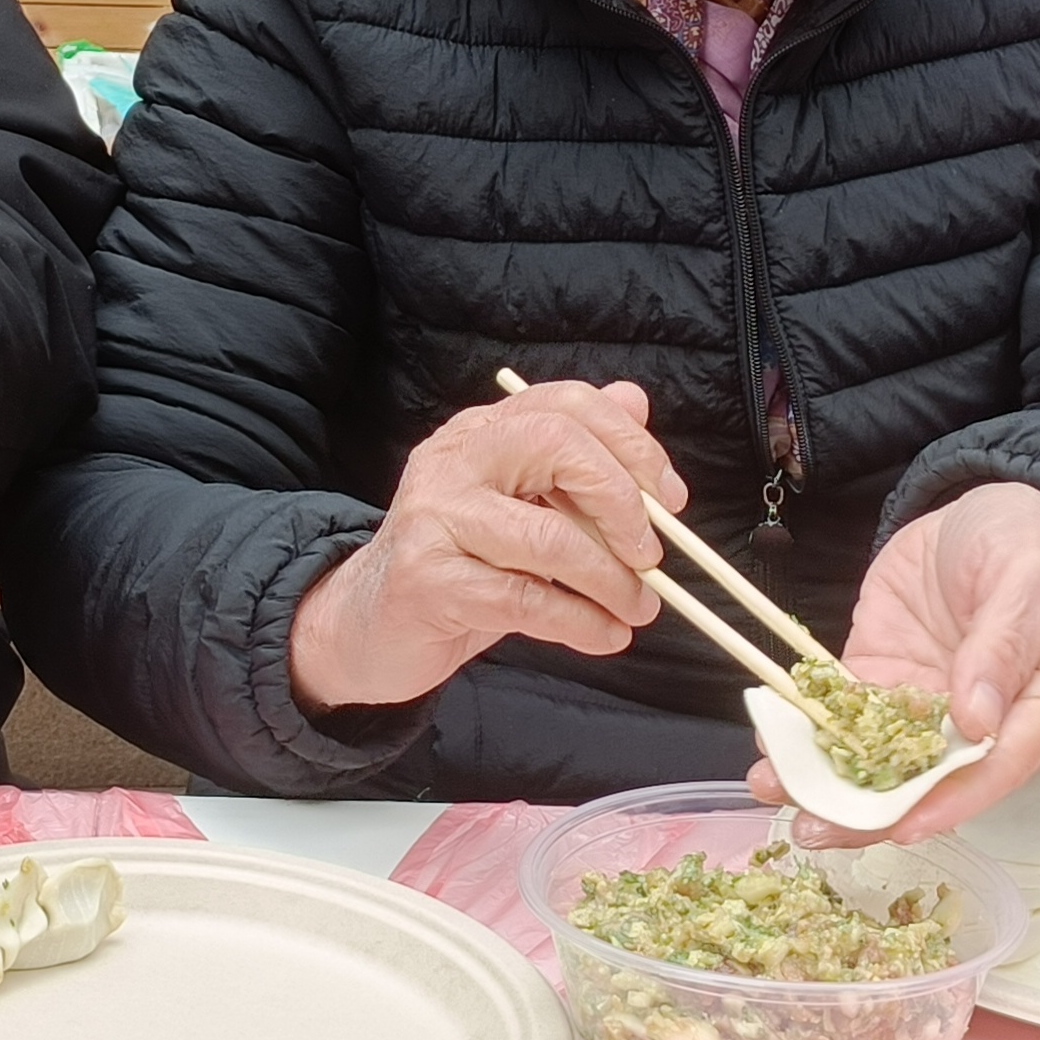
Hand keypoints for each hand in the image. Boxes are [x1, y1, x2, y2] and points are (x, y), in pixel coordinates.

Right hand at [287, 379, 683, 715]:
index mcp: (482, 432)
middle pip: (558, 446)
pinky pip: (526, 599)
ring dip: (611, 581)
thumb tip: (636, 403)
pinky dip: (581, 623)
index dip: (631, 445)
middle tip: (651, 557)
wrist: (369, 625)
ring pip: (549, 537)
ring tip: (638, 610)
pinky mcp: (428, 579)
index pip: (567, 405)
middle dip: (623, 504)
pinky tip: (604, 636)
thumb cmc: (460, 566)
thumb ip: (575, 462)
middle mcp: (455, 459)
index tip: (670, 498)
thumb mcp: (521, 508)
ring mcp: (435, 516)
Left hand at [762, 481, 1039, 839]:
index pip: (998, 768)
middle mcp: (983, 721)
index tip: (906, 825)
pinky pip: (847, 716)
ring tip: (777, 789)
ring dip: (830, 782)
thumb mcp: (1028, 579)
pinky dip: (810, 734)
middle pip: (932, 782)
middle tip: (816, 826)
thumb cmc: (1026, 542)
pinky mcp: (886, 680)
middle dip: (872, 811)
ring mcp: (929, 704)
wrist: (983, 509)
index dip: (952, 801)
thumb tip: (979, 719)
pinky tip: (772, 746)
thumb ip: (1006, 646)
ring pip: (882, 759)